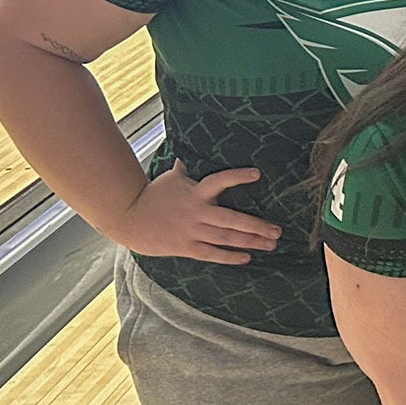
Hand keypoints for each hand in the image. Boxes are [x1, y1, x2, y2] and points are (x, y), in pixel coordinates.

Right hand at [111, 159, 280, 263]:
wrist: (128, 219)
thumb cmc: (153, 195)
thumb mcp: (171, 177)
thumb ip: (187, 166)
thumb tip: (192, 146)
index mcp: (195, 192)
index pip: (219, 180)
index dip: (237, 176)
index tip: (257, 173)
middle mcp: (196, 212)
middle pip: (231, 219)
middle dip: (256, 226)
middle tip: (277, 230)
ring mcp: (191, 231)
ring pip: (226, 238)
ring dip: (250, 242)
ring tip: (271, 244)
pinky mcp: (185, 247)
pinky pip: (211, 254)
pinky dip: (229, 257)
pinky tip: (247, 257)